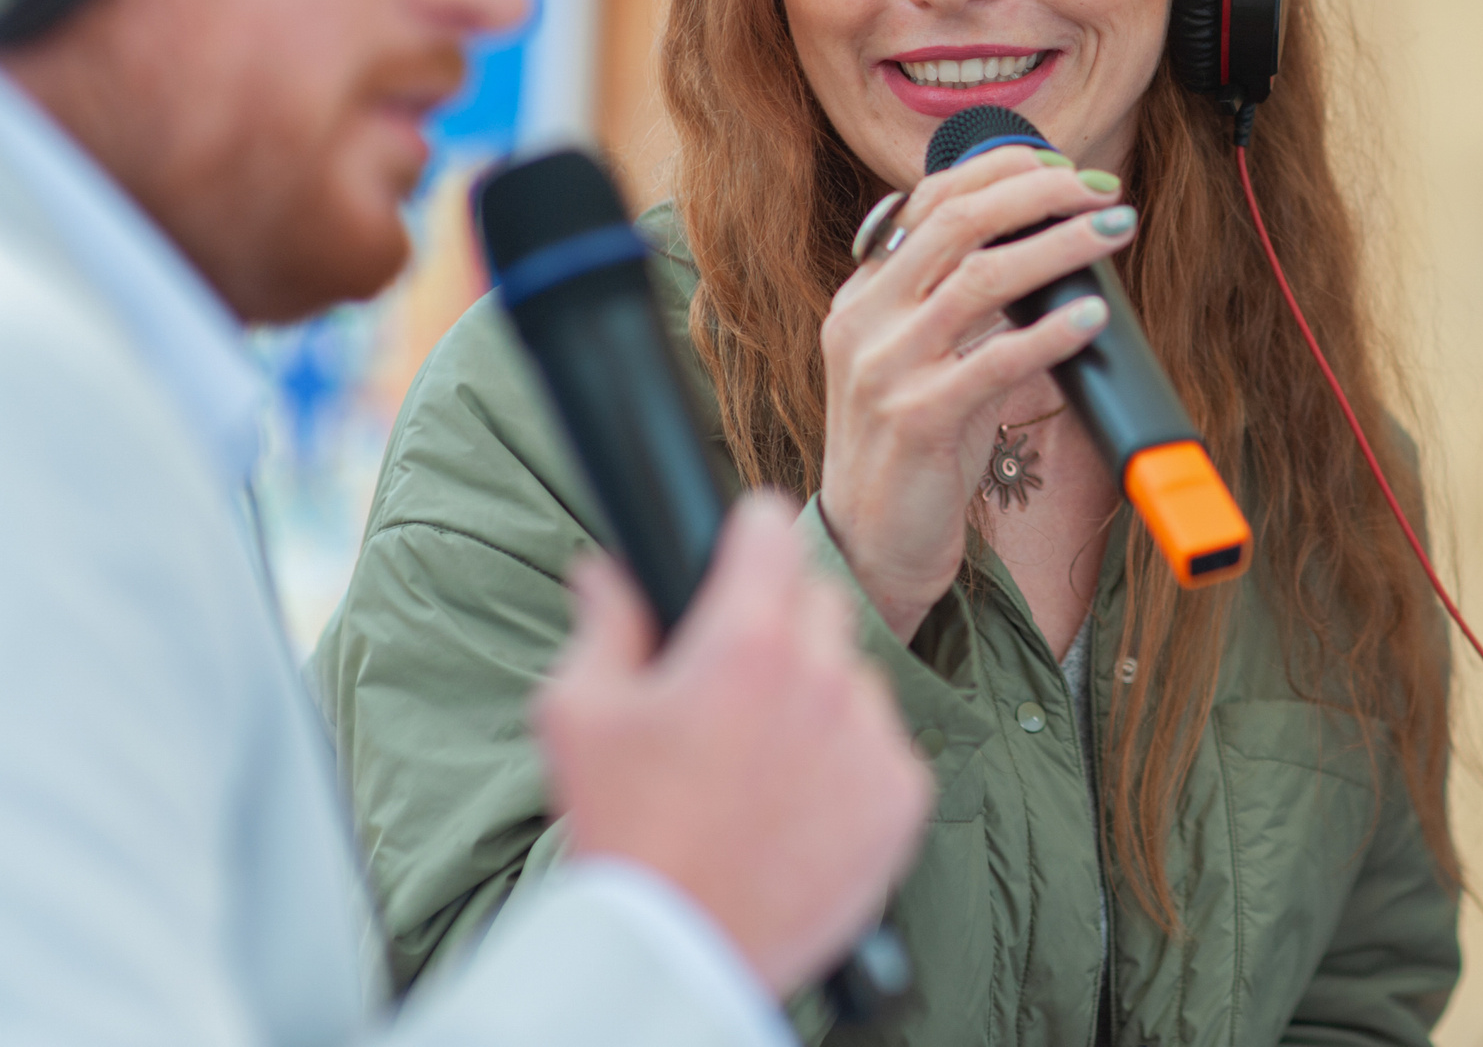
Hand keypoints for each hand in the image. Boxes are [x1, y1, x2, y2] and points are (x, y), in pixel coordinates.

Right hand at [535, 495, 933, 994]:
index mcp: (747, 642)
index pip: (772, 530)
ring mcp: (872, 738)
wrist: (678, 952)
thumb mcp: (579, 716)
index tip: (742, 550)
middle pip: (820, 602)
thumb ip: (605, 623)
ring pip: (855, 678)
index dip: (749, 535)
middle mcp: (824, 678)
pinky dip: (851, 764)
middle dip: (780, 624)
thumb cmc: (624, 831)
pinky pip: (884, 749)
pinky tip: (798, 803)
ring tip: (761, 761)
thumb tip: (607, 569)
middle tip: (734, 682)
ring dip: (819, 698)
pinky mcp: (902, 797)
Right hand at [817, 147, 1133, 637]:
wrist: (870, 545)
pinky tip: (1091, 315)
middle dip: (1037, 193)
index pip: (928, 201)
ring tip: (1113, 230)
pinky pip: (994, 361)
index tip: (1062, 165)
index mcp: (864, 295)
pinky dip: (1050, 332)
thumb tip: (1048, 247)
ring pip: (979, 279)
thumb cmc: (915, 449)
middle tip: (1100, 189)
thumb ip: (965, 306)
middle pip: (956, 223)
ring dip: (1058, 246)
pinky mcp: (917, 420)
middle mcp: (865, 320)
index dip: (1000, 172)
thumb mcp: (926, 361)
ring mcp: (886, 369)